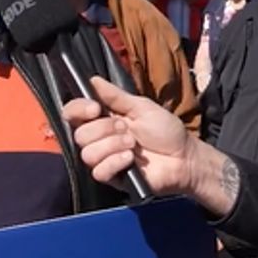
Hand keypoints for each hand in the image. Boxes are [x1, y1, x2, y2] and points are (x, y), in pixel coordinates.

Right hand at [64, 76, 201, 195]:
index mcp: (104, 118)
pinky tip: (131, 159)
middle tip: (127, 129)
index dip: (78, 110)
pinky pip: (99, 171)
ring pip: (87, 153)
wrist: (184, 157)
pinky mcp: (113, 177)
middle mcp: (100, 138)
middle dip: (104, 129)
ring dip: (112, 145)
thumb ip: (115, 96)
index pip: (73, 113)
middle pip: (79, 134)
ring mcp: (105, 158)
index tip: (96, 108)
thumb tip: (93, 79)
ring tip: (133, 144)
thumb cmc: (166, 130)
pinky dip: (115, 162)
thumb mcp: (141, 107)